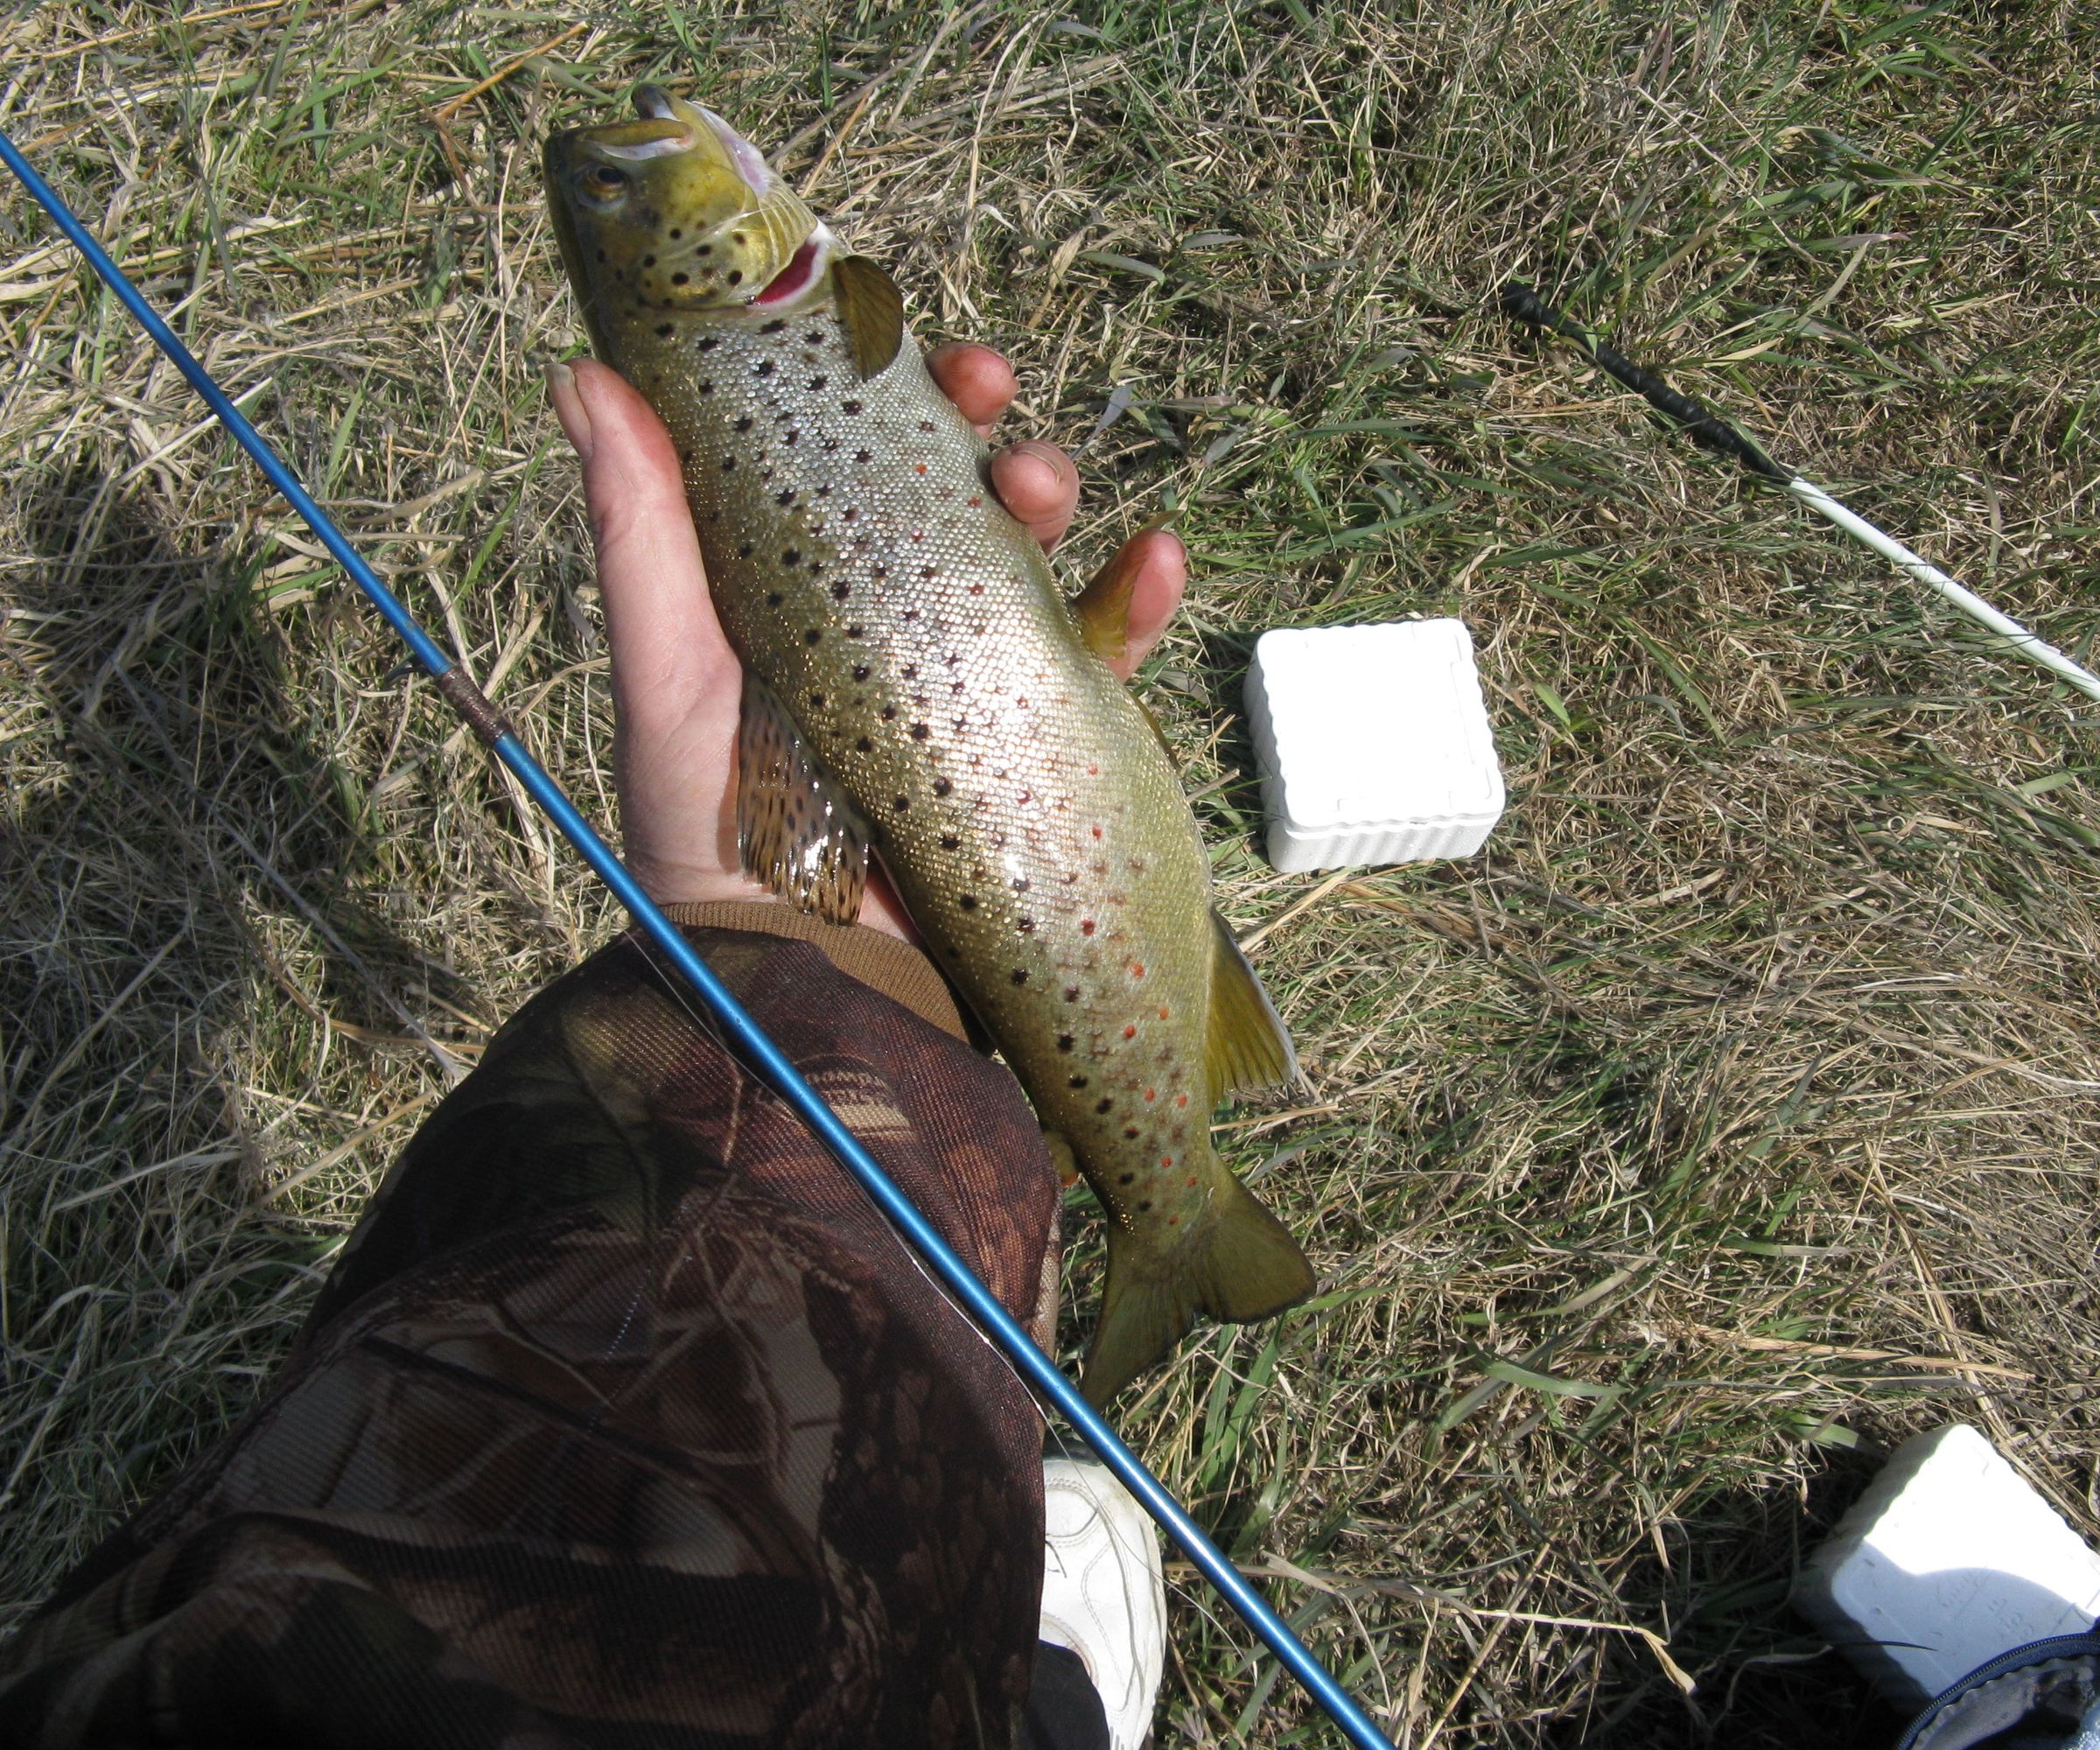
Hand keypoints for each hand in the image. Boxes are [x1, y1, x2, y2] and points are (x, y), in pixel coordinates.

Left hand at [545, 343, 1186, 939]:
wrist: (805, 980)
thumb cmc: (712, 835)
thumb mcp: (670, 675)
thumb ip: (643, 536)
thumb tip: (581, 374)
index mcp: (807, 591)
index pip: (851, 461)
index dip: (876, 388)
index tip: (885, 331)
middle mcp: (893, 623)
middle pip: (952, 486)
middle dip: (977, 421)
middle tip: (985, 388)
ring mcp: (974, 680)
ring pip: (1034, 550)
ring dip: (1052, 489)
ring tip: (1041, 484)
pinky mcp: (1043, 740)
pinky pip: (1107, 657)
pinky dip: (1138, 601)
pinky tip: (1155, 561)